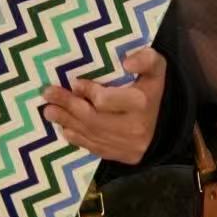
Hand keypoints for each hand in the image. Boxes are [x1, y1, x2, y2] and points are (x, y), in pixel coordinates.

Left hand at [41, 47, 165, 165]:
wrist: (167, 122)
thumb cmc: (152, 89)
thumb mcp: (156, 68)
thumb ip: (145, 59)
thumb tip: (126, 63)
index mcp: (142, 103)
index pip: (105, 100)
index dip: (87, 92)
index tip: (74, 82)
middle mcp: (134, 128)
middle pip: (92, 118)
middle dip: (67, 105)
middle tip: (48, 94)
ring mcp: (128, 146)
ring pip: (91, 134)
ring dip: (66, 122)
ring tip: (49, 111)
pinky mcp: (123, 157)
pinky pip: (95, 149)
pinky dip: (77, 139)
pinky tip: (65, 129)